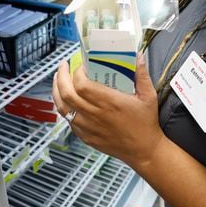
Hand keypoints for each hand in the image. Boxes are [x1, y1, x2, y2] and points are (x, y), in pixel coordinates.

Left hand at [52, 53, 164, 169]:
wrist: (143, 150)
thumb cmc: (145, 124)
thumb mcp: (148, 96)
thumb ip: (142, 74)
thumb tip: (138, 56)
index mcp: (109, 103)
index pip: (82, 84)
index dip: (77, 72)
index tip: (81, 65)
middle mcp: (95, 115)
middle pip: (67, 94)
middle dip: (61, 76)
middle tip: (63, 66)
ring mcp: (87, 127)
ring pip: (62, 107)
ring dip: (56, 91)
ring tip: (58, 79)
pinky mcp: (85, 136)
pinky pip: (67, 119)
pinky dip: (62, 106)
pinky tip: (64, 99)